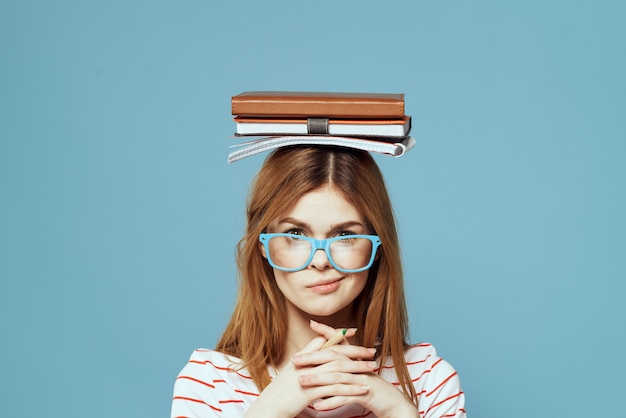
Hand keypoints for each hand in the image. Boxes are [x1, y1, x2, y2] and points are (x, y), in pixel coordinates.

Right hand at [244, 322, 372, 417]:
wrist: (267, 409)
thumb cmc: (279, 395)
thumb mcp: (289, 375)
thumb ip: (303, 364)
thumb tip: (316, 359)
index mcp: (300, 357)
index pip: (321, 340)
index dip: (338, 335)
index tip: (353, 331)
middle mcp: (304, 364)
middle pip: (334, 352)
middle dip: (355, 351)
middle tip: (371, 351)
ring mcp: (307, 377)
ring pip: (338, 369)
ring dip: (357, 368)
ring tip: (372, 368)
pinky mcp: (310, 393)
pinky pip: (335, 388)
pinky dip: (351, 388)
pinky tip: (363, 389)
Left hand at [293, 322, 418, 417]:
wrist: (394, 404)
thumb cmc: (372, 389)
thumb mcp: (357, 374)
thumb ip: (344, 366)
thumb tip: (326, 361)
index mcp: (356, 359)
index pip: (340, 342)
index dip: (327, 331)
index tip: (312, 323)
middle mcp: (359, 366)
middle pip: (334, 358)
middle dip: (313, 358)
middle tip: (294, 360)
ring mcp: (362, 379)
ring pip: (337, 377)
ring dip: (317, 380)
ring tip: (301, 382)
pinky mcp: (366, 394)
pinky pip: (345, 397)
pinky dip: (330, 401)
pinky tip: (317, 406)